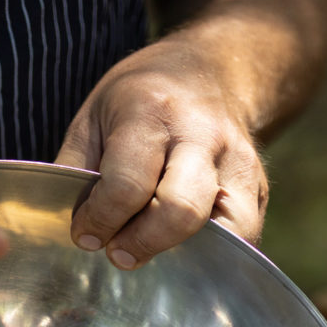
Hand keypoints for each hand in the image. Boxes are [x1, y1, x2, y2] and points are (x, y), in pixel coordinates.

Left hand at [54, 40, 267, 267]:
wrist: (213, 68)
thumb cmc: (142, 98)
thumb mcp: (93, 117)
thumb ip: (75, 171)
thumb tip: (69, 229)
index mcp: (151, 112)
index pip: (127, 184)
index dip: (100, 220)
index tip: (85, 235)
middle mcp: (202, 136)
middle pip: (180, 210)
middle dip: (142, 243)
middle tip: (116, 252)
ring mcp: (238, 163)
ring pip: (226, 231)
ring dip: (184, 255)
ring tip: (150, 251)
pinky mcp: (258, 187)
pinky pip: (243, 236)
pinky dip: (214, 258)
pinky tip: (182, 252)